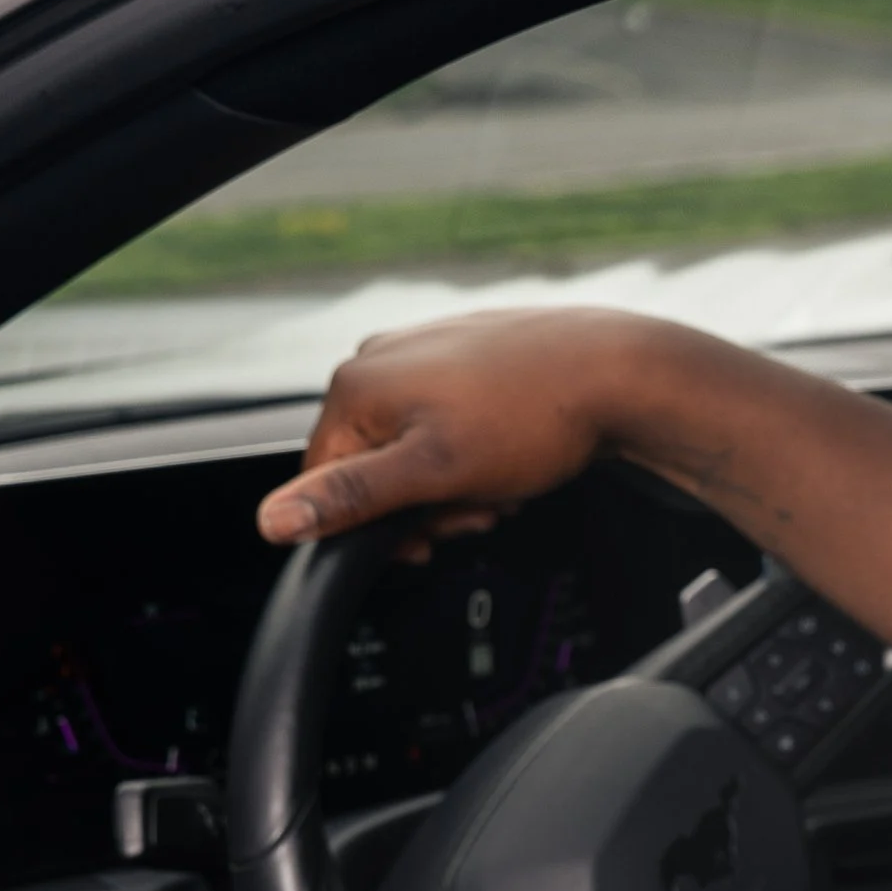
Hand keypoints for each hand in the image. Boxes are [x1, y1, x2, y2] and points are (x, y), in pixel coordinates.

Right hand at [257, 310, 670, 552]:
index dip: (373, 527)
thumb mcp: (434, 474)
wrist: (619, 373)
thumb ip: (350, 498)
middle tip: (478, 510)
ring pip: (412, 449)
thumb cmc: (535, 417)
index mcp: (357, 386)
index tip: (428, 539)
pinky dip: (473, 454)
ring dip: (453, 486)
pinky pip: (444, 423)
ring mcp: (422, 351)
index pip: (324, 482)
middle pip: (370, 467)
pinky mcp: (461, 355)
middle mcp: (380, 358)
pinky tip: (510, 458)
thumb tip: (272, 521)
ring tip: (501, 486)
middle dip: (423, 506)